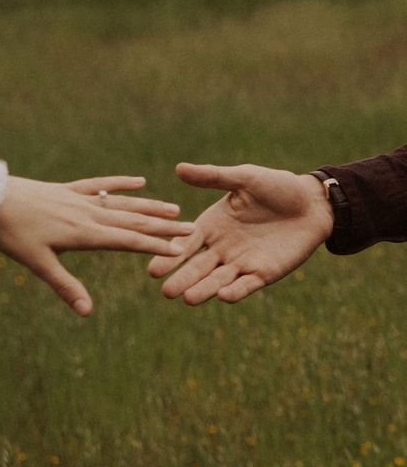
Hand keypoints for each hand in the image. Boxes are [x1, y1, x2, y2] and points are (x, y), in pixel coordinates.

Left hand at [0, 175, 193, 315]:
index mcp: (86, 234)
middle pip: (134, 220)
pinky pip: (101, 184)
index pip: (129, 241)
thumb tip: (87, 313)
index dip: (157, 246)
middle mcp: (90, 214)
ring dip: (150, 207)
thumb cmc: (13, 234)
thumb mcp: (38, 264)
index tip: (182, 249)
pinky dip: (121, 183)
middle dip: (164, 227)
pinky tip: (139, 181)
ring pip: (123, 203)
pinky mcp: (71, 190)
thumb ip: (66, 287)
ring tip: (174, 209)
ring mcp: (82, 199)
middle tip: (191, 228)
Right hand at [148, 163, 333, 304]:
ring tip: (188, 299)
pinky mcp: (263, 273)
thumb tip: (179, 168)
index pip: (187, 243)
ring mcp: (242, 262)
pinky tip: (223, 296)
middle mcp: (222, 247)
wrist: (313, 203)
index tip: (152, 269)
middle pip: (198, 267)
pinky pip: (246, 284)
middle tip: (166, 291)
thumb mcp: (244, 178)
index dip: (171, 255)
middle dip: (183, 279)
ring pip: (218, 280)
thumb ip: (213, 177)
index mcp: (213, 225)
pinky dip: (235, 291)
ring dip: (204, 289)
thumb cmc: (277, 187)